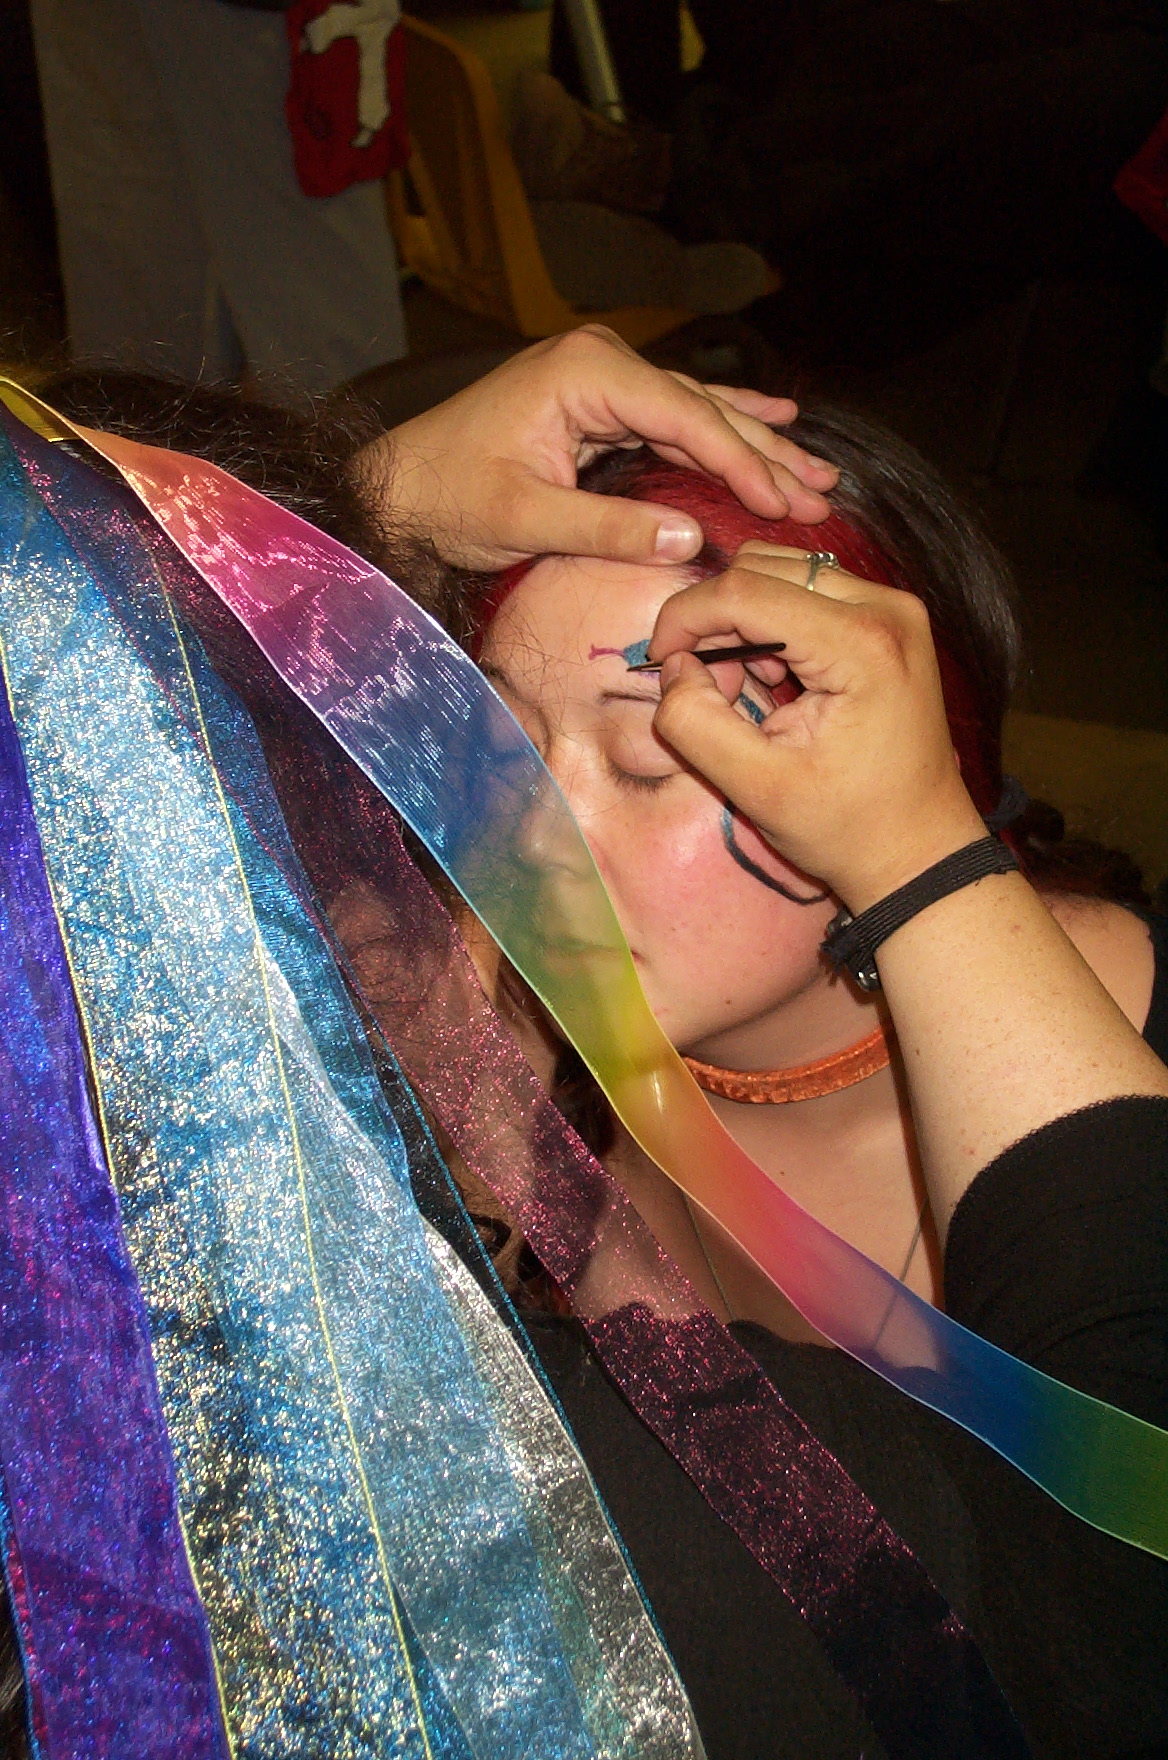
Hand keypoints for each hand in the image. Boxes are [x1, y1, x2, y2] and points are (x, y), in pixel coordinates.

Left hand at [351, 327, 837, 569]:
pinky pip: (676, 414)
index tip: (787, 504)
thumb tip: (691, 541)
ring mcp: (602, 378)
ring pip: (699, 411)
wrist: (398, 489)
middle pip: (704, 409)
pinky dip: (724, 423)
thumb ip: (609, 528)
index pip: (686, 417)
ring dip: (758, 443)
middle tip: (823, 494)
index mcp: (586, 373)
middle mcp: (601, 362)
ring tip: (817, 469)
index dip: (743, 463)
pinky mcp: (599, 401)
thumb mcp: (525, 522)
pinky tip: (774, 417)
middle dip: (767, 455)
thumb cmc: (447, 500)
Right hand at [648, 542, 986, 912]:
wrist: (919, 850)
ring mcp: (892, 608)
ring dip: (742, 622)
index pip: (745, 589)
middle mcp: (886, 607)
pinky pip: (806, 593)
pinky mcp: (887, 620)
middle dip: (715, 621)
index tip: (658, 663)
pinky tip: (775, 682)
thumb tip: (673, 668)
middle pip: (762, 567)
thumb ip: (696, 724)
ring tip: (745, 689)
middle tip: (712, 690)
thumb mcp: (757, 789)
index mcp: (862, 644)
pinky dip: (771, 626)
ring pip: (781, 573)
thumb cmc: (847, 828)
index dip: (684, 617)